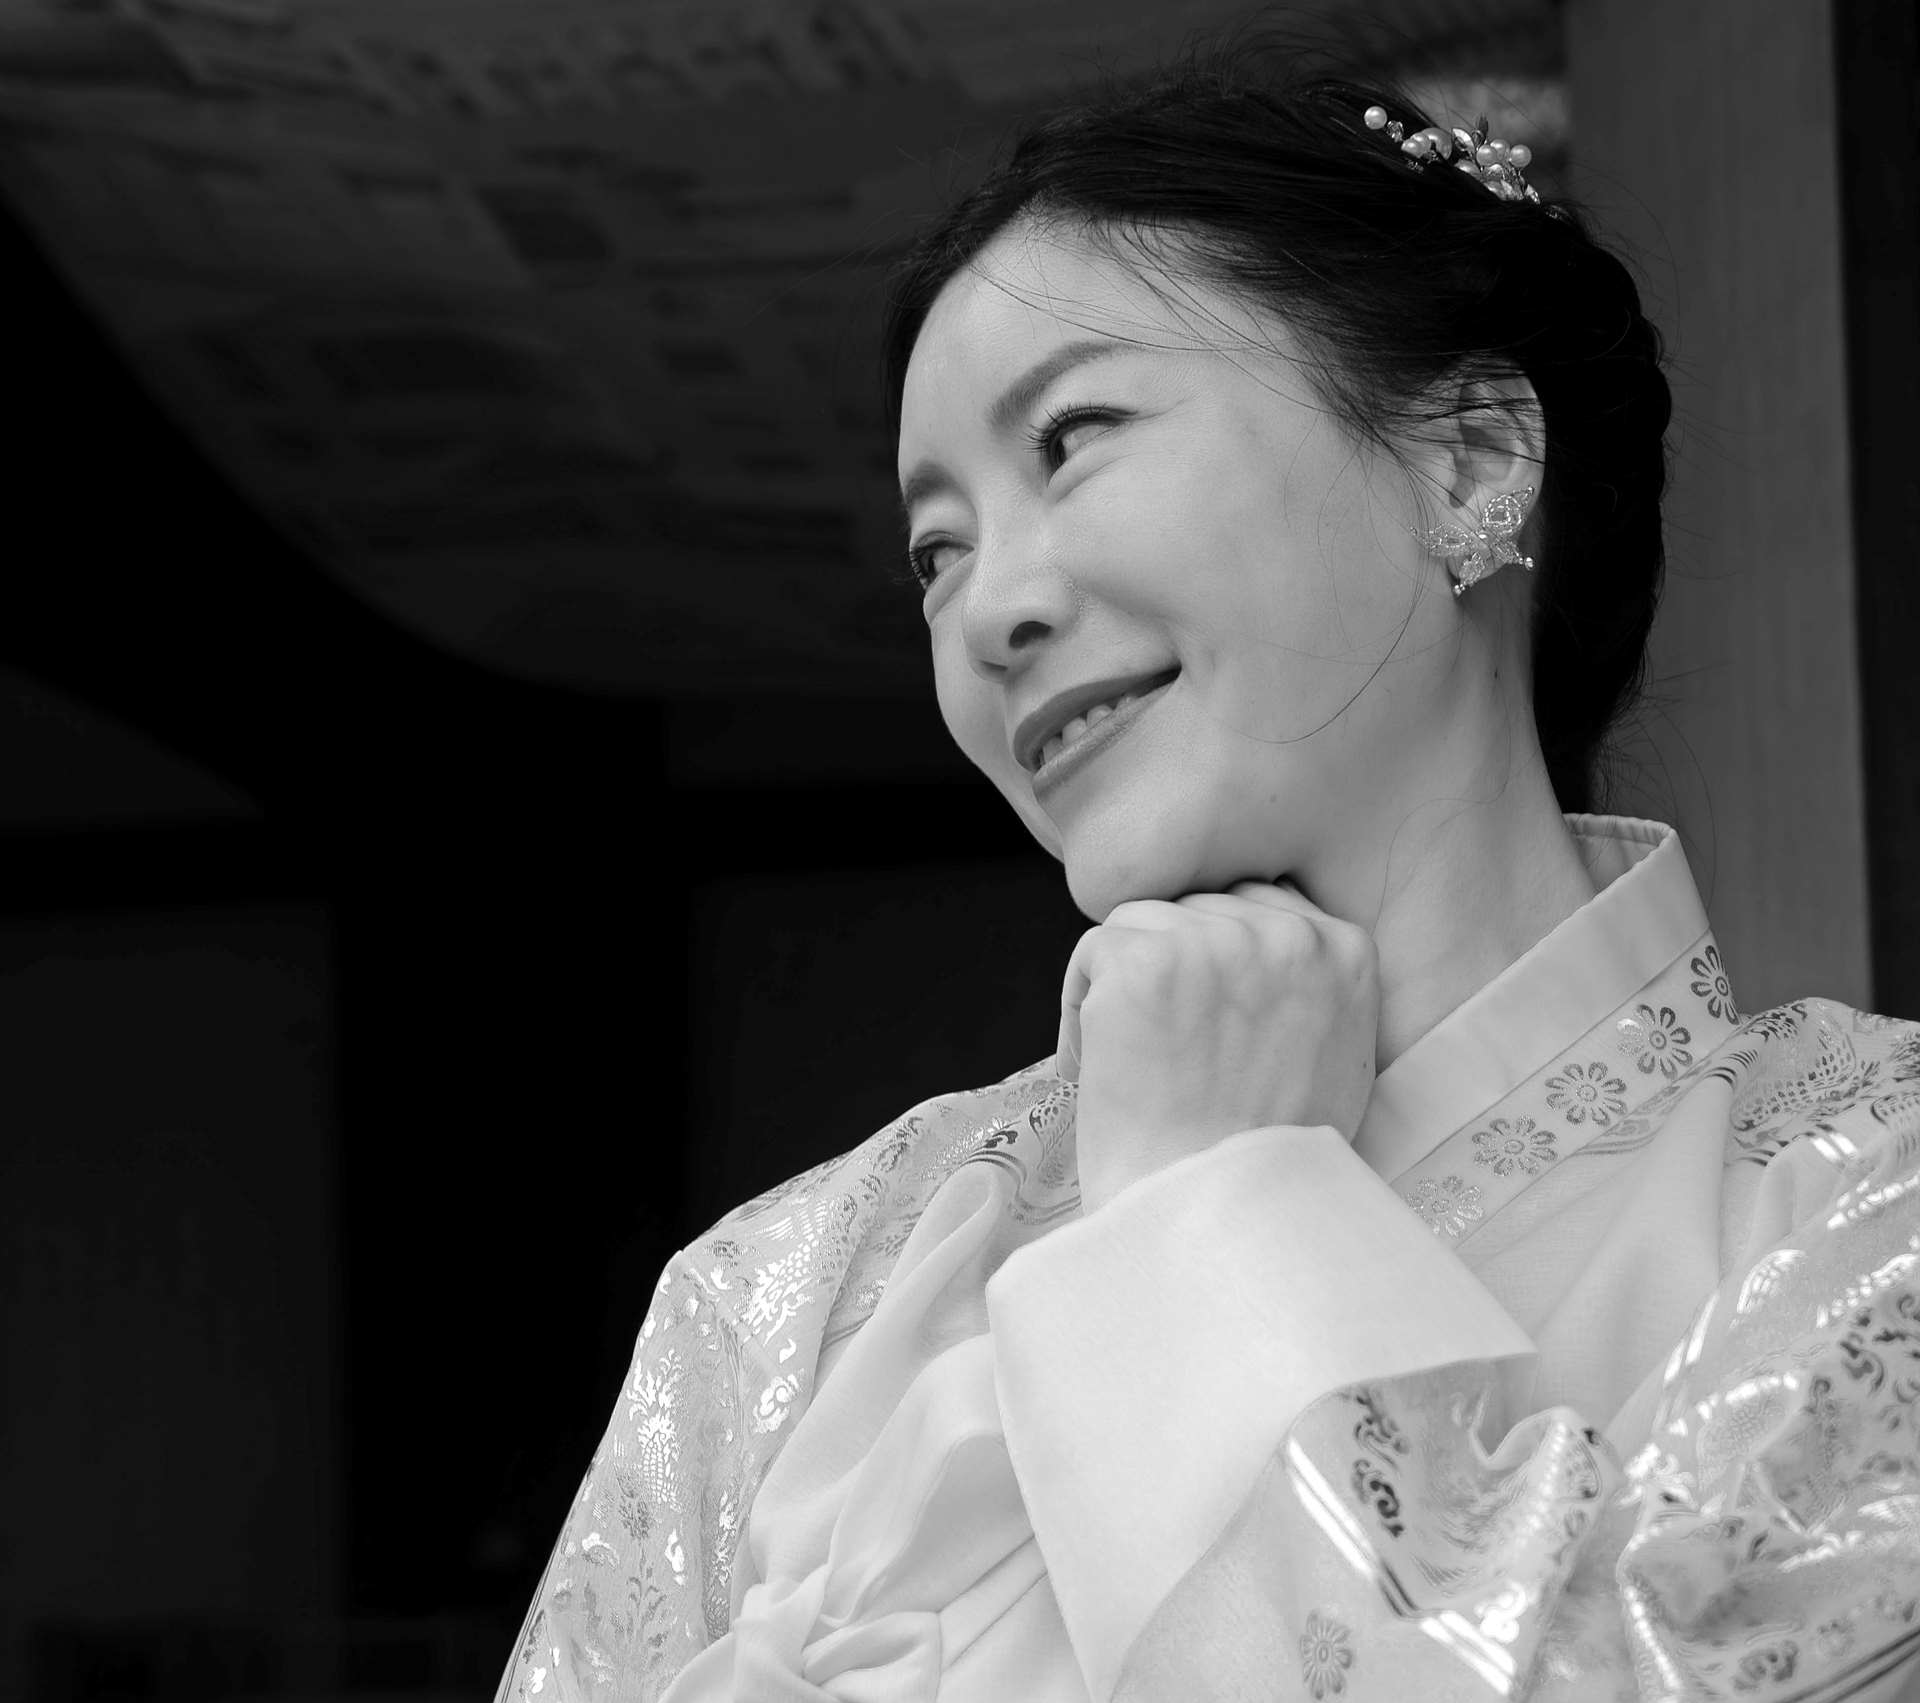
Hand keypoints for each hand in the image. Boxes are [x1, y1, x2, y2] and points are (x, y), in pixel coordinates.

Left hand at [1055, 880, 1379, 1213]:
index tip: (1196, 1015)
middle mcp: (1287, 933)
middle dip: (1170, 969)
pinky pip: (1093, 952)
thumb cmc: (1269, 1166)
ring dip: (1119, 984)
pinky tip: (1092, 1068)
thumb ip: (1309, 994)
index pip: (1259, 906)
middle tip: (1156, 1045)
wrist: (1218, 1216)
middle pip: (1198, 907)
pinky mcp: (1144, 962)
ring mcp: (1214, 943)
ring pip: (1141, 922)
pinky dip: (1078, 1009)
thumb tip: (1253, 960)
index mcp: (1345, 951)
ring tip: (1123, 1062)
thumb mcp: (1336, 1066)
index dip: (1216, 959)